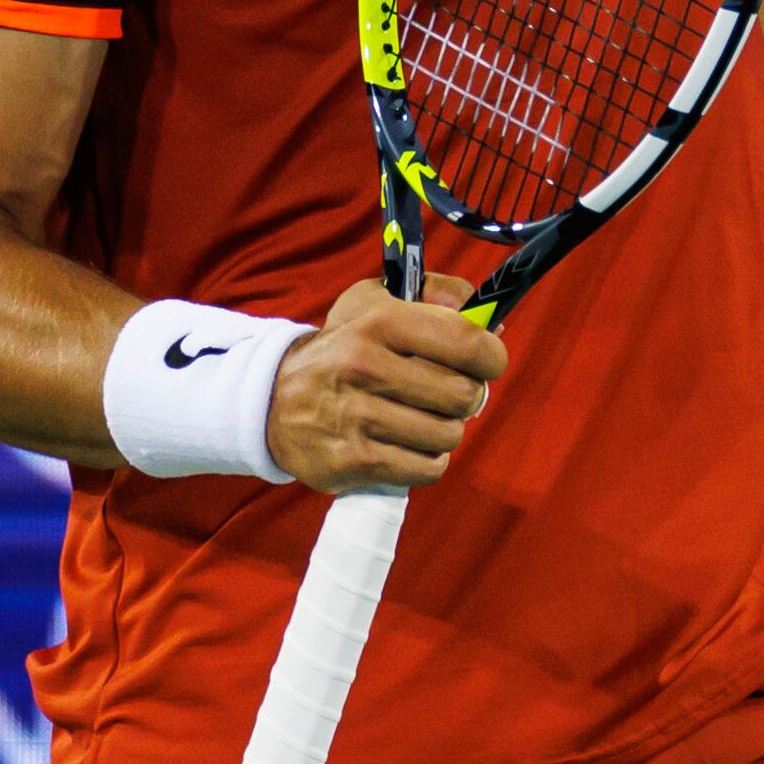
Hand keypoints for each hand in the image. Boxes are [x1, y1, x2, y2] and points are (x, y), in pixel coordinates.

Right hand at [265, 274, 507, 494]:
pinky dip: (426, 460)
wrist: (272, 401)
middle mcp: (364, 366)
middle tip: (449, 394)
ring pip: (448, 435)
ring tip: (422, 419)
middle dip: (466, 397)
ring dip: (445, 431)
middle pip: (462, 395)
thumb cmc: (342, 348)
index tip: (488, 363)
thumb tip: (489, 319)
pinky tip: (407, 444)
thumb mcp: (375, 301)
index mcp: (377, 321)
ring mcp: (356, 417)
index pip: (465, 342)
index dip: (491, 356)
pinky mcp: (353, 461)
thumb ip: (437, 294)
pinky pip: (426, 468)